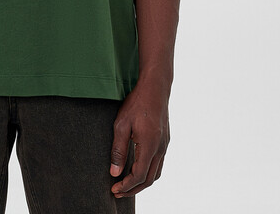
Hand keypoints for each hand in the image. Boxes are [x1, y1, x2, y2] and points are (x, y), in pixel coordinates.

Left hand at [109, 78, 169, 197]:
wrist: (155, 88)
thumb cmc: (136, 103)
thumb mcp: (121, 125)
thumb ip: (118, 150)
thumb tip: (114, 173)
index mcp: (150, 146)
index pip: (139, 176)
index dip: (126, 186)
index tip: (114, 189)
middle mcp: (160, 149)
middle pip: (150, 179)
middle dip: (133, 189)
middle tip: (118, 191)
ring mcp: (165, 145)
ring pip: (156, 173)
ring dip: (142, 182)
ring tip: (127, 184)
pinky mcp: (165, 140)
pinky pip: (159, 163)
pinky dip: (148, 172)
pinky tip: (137, 168)